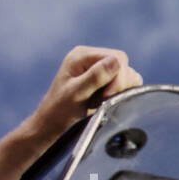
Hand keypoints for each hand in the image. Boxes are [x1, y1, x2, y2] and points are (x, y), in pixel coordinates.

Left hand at [28, 45, 143, 140]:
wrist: (52, 124)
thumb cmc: (59, 110)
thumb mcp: (76, 93)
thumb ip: (96, 76)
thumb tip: (117, 61)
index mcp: (82, 55)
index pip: (116, 57)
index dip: (118, 78)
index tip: (105, 96)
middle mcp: (91, 58)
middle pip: (123, 64)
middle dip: (118, 85)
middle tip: (101, 100)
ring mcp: (98, 68)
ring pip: (126, 73)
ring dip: (118, 90)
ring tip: (100, 101)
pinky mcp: (104, 80)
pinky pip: (124, 82)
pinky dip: (119, 93)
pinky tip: (104, 101)